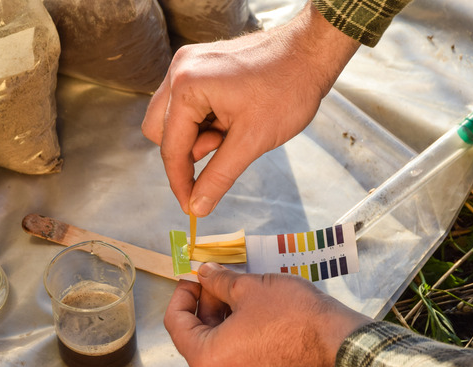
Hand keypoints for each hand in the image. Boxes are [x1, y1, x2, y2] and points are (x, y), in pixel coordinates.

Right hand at [142, 2, 359, 215]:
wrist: (311, 52)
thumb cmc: (287, 89)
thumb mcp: (252, 141)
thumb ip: (218, 177)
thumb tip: (196, 207)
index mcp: (187, 86)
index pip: (170, 146)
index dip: (180, 181)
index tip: (191, 206)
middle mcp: (179, 70)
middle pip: (161, 130)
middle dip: (188, 150)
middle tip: (222, 149)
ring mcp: (189, 64)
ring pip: (175, 118)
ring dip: (198, 135)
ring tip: (233, 131)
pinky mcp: (201, 66)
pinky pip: (189, 103)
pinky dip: (206, 120)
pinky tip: (233, 119)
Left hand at [164, 263, 370, 366]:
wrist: (336, 340)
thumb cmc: (291, 316)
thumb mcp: (247, 287)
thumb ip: (218, 281)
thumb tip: (205, 273)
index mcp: (207, 358)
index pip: (175, 324)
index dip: (182, 294)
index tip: (193, 277)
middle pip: (197, 335)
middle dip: (205, 303)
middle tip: (218, 277)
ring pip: (218, 344)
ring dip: (222, 314)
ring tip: (237, 287)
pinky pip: (237, 353)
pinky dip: (237, 330)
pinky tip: (250, 306)